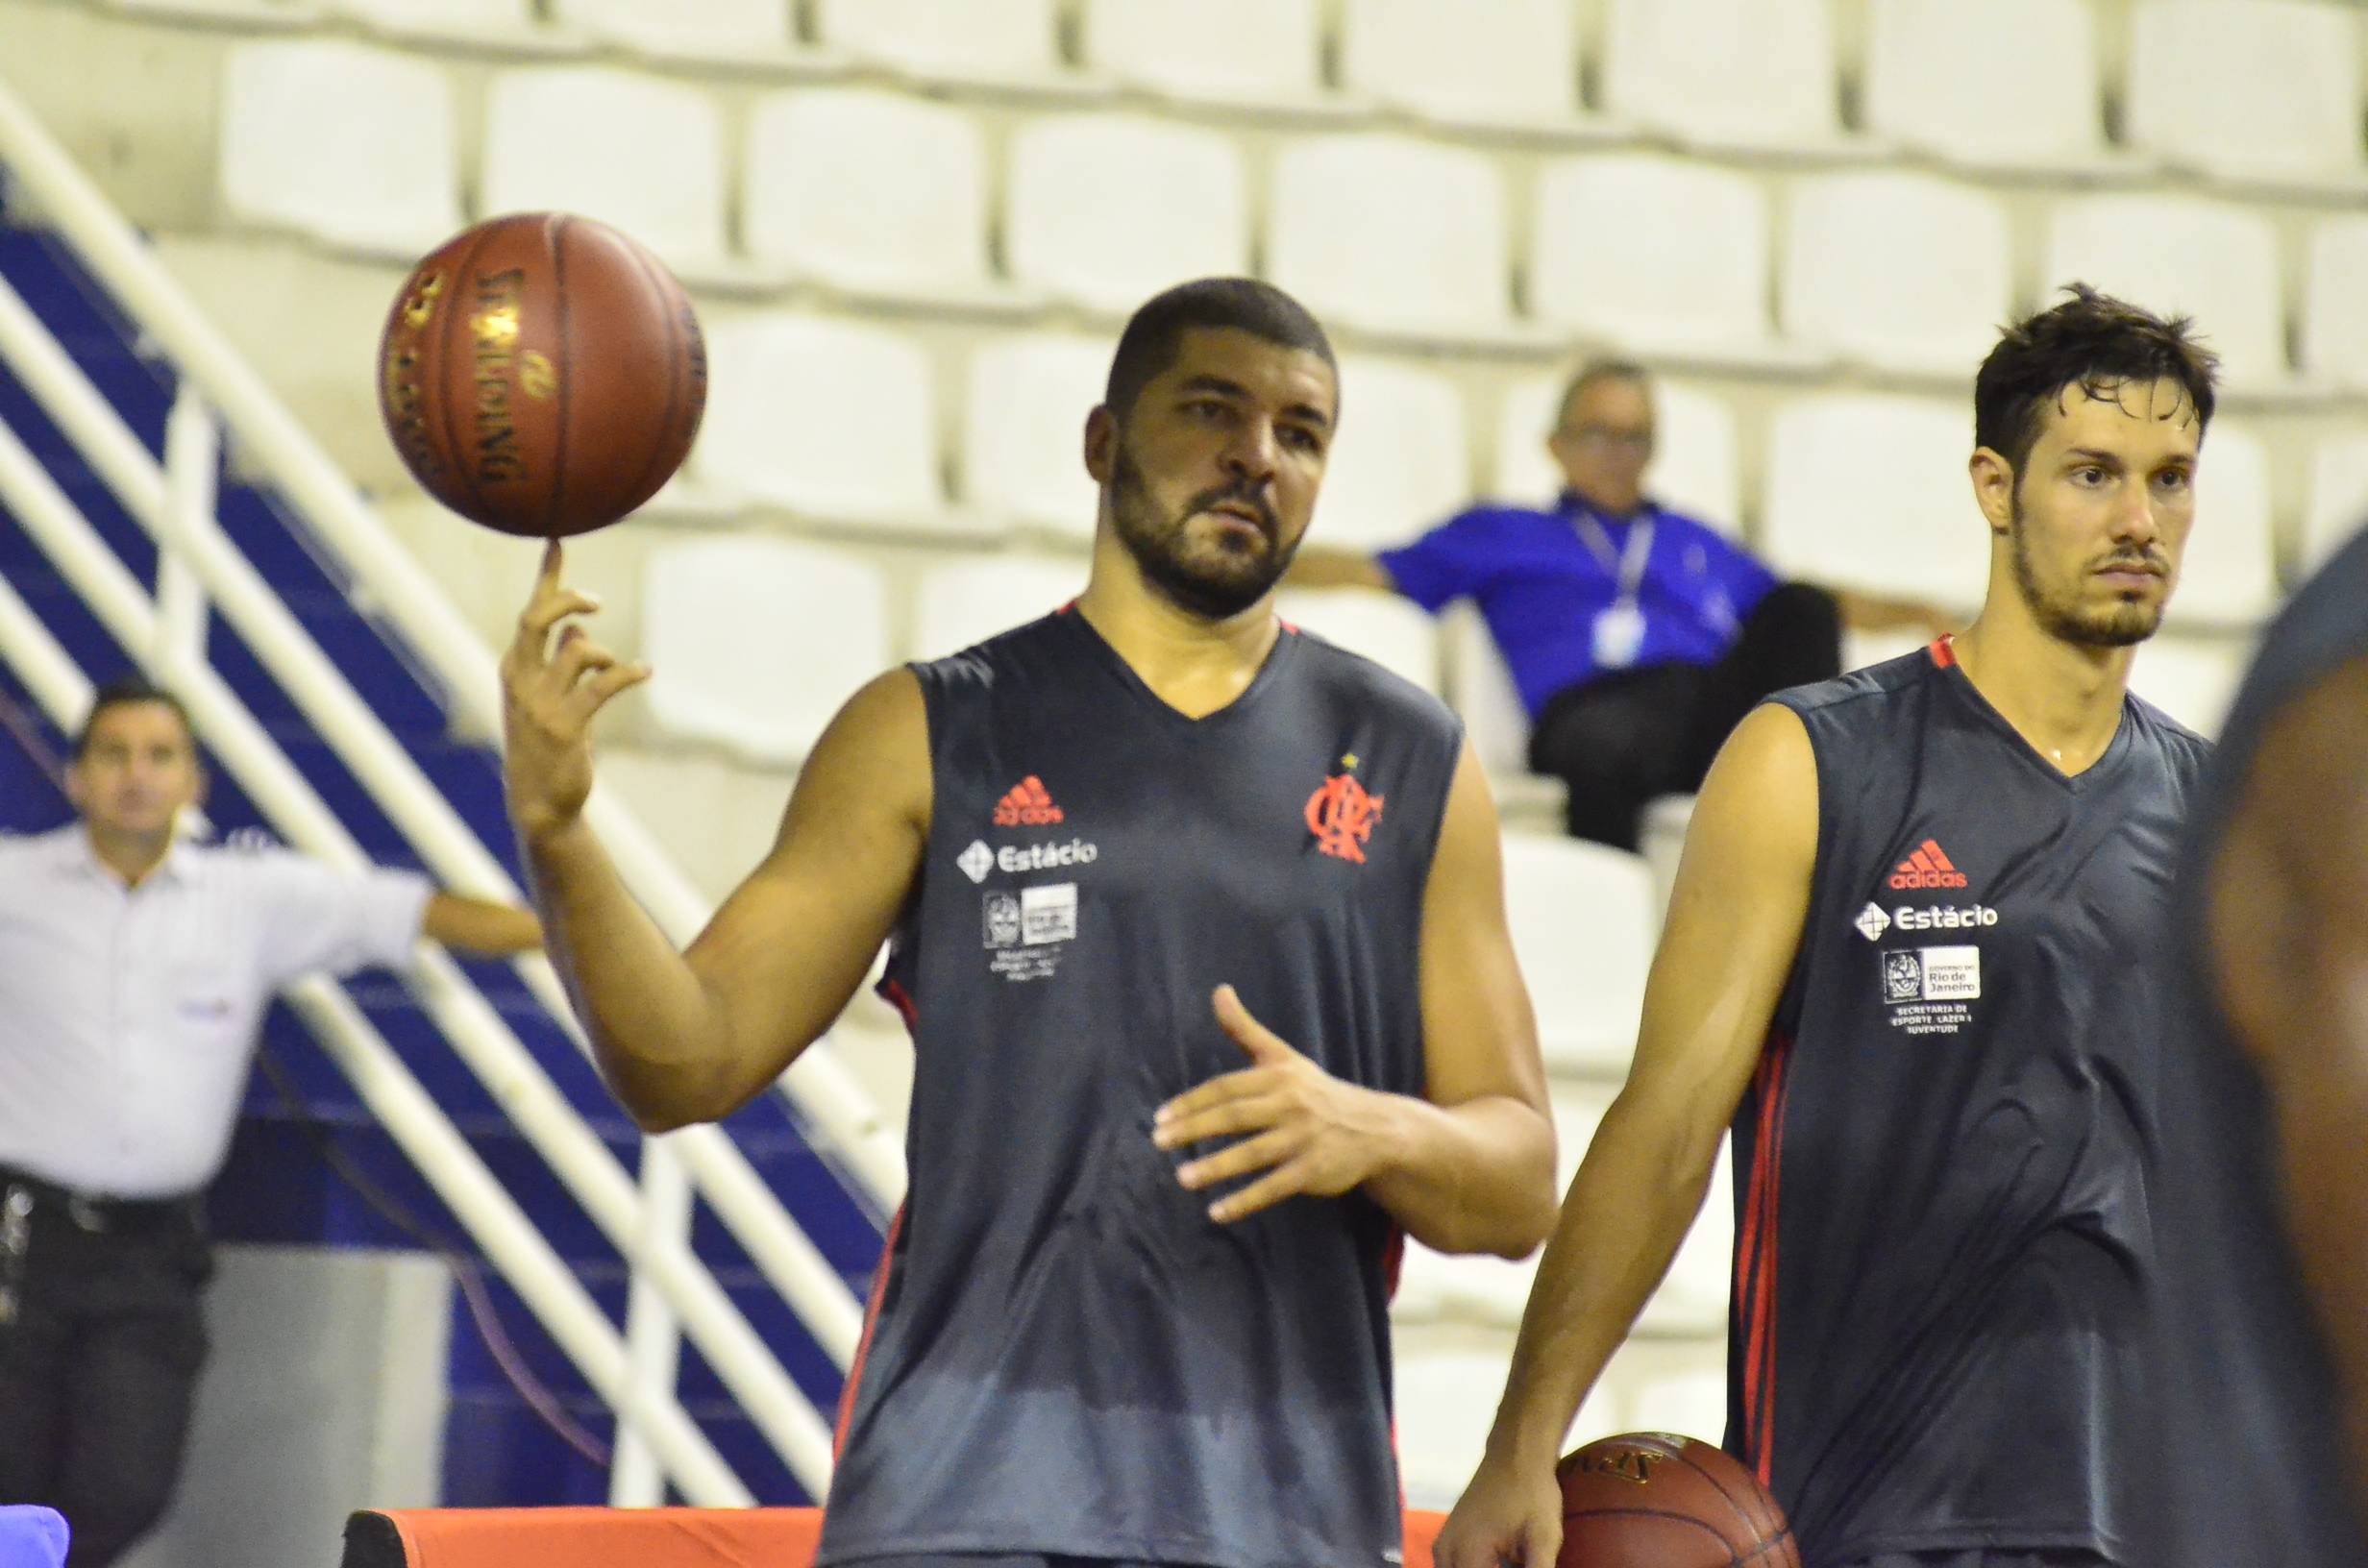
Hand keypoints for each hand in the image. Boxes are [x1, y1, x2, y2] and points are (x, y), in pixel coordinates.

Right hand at [501, 541, 649, 844]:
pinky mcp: (564, 724)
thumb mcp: (551, 698)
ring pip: (577, 650)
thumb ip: (560, 662)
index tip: (557, 542)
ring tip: (618, 670)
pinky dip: (627, 673)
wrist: (539, 802)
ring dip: (604, 655)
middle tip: (597, 602)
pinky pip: (602, 684)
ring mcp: (539, 702)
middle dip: (566, 598)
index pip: (529, 612)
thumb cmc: (547, 746)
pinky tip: (644, 672)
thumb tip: (576, 630)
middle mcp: (520, 679)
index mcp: (515, 668)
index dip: (546, 577)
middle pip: (536, 619)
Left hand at [1152, 984, 1406, 1222]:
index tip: (1160, 1116)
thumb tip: (1218, 990)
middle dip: (1194, 1129)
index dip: (1192, 1101)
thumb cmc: (1316, 1090)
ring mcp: (1303, 1138)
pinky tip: (1217, 1212)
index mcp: (1278, 1076)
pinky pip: (1274, 1187)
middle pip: (1234, 1116)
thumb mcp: (1283, 1056)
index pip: (1226, 1087)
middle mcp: (1290, 1103)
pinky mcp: (1314, 1170)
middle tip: (1159, 1142)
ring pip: (1253, 1153)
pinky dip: (1246, 1200)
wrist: (1375, 1127)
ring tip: (1182, 1179)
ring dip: (1216, 1167)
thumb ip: (1245, 1029)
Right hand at [1434, 1448, 1564, 1567]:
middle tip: (1518, 1561)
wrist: (1515, 1454)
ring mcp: (1442, 1547)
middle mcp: (1445, 1554)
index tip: (1520, 1565)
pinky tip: (1504, 1563)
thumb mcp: (1543, 1540)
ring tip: (1513, 1560)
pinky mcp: (1447, 1542)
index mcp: (1466, 1555)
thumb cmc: (1531, 1494)